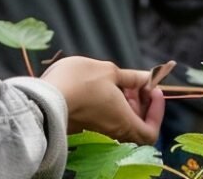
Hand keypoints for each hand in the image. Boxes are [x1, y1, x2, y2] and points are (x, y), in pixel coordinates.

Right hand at [41, 56, 164, 143]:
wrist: (45, 97)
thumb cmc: (80, 82)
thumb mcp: (110, 71)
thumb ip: (132, 77)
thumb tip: (149, 78)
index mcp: (123, 121)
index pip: (151, 132)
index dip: (157, 112)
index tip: (154, 90)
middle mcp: (113, 130)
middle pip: (137, 126)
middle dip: (143, 103)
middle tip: (138, 82)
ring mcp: (98, 128)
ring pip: (122, 121)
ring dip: (127, 101)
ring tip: (122, 80)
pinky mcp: (86, 124)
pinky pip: (108, 118)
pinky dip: (114, 103)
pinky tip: (107, 85)